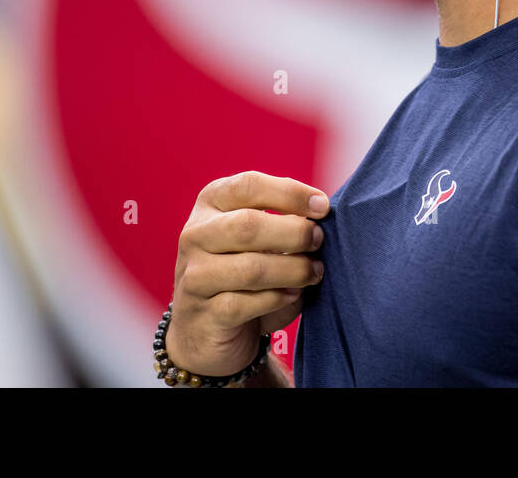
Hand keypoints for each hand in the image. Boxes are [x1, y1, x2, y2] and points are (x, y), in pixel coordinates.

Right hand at [166, 171, 327, 376]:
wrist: (208, 332)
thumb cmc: (244, 273)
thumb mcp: (260, 238)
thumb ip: (283, 220)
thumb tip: (319, 212)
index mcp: (211, 203)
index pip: (249, 185)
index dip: (291, 193)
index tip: (323, 206)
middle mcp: (195, 235)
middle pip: (248, 226)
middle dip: (295, 233)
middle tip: (319, 241)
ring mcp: (194, 275)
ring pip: (251, 268)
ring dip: (293, 270)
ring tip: (314, 272)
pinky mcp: (204, 314)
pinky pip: (247, 304)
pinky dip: (278, 299)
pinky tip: (293, 296)